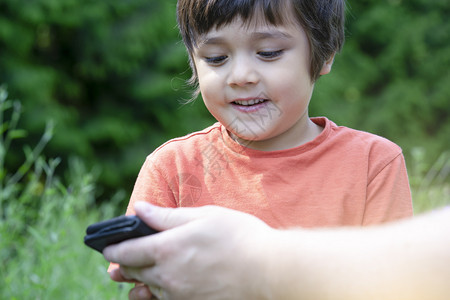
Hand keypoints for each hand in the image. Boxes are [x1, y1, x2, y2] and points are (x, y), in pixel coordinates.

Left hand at [103, 202, 274, 299]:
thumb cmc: (238, 236)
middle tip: (116, 266)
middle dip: (123, 267)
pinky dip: (160, 293)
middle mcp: (168, 276)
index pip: (128, 251)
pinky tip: (164, 287)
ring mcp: (179, 295)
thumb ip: (166, 216)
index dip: (114, 248)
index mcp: (167, 250)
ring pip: (149, 290)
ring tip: (135, 280)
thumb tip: (139, 209)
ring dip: (140, 283)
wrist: (268, 270)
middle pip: (134, 272)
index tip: (107, 247)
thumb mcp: (203, 216)